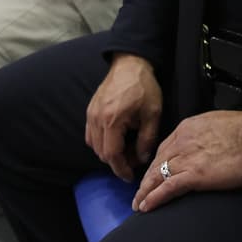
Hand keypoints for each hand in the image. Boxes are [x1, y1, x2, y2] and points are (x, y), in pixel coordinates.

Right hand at [85, 54, 163, 182]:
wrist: (130, 64)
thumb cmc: (144, 88)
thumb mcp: (152, 114)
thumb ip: (147, 139)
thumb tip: (142, 159)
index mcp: (113, 121)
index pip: (112, 155)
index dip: (121, 169)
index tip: (130, 176)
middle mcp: (97, 119)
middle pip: (101, 153)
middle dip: (117, 161)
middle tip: (133, 159)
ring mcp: (90, 114)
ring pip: (94, 145)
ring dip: (108, 152)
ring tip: (126, 148)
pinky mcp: (89, 110)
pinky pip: (90, 134)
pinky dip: (101, 142)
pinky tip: (115, 138)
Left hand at [132, 111, 241, 212]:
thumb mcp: (215, 123)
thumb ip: (202, 133)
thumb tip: (202, 144)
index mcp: (186, 127)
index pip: (164, 147)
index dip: (155, 163)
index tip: (152, 173)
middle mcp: (181, 141)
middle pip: (156, 162)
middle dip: (146, 179)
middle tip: (139, 192)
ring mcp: (187, 158)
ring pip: (157, 176)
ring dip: (145, 191)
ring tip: (138, 204)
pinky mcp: (195, 175)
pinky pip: (167, 187)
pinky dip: (154, 198)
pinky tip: (146, 206)